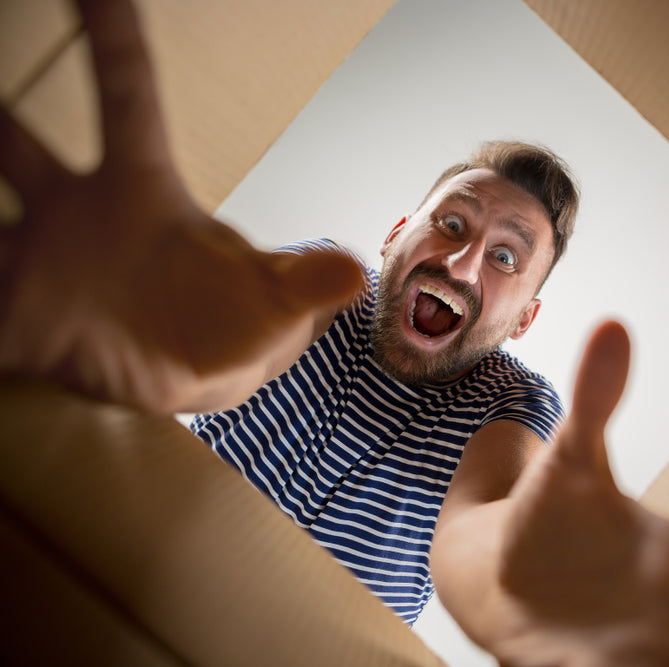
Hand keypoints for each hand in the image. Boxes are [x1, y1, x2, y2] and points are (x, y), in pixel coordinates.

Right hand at [0, 0, 360, 412]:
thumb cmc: (223, 328)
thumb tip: (355, 271)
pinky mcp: (13, 307)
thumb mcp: (268, 310)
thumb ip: (301, 287)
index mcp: (144, 190)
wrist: (182, 381)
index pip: (126, 95)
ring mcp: (39, 254)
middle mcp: (80, 209)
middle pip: (20, 145)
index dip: (111, 35)